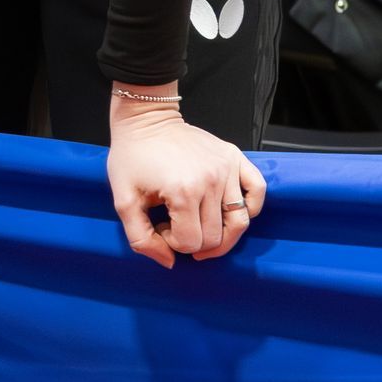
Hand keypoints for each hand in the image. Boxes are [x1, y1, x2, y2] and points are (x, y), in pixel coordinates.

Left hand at [107, 97, 265, 269]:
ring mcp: (226, 168)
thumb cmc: (132, 157)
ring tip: (205, 233)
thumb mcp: (124, 200)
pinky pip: (257, 191)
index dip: (173, 243)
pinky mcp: (234, 157)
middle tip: (176, 226)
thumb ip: (140, 238)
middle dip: (193, 240)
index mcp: (182, 192)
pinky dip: (250, 208)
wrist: (145, 120)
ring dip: (222, 236)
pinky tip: (229, 213)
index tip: (161, 227)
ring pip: (239, 222)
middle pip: (215, 237)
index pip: (190, 242)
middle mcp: (210, 181)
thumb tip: (169, 261)